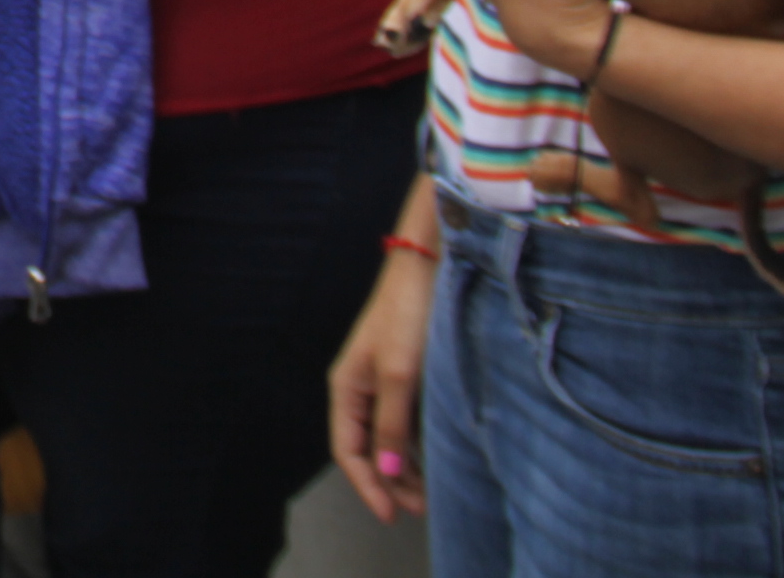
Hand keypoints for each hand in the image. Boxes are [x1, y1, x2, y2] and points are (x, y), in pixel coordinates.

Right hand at [327, 248, 437, 521]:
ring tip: (432, 491)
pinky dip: (418, 444)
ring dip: (406, 466)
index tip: (391, 516)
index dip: (367, 487)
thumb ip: (392, 427)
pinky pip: (405, 420)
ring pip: (388, 436)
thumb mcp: (400, 376)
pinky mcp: (406, 373)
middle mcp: (360, 387)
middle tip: (420, 509)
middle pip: (367, 448)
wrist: (431, 267)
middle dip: (390, 482)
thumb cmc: (408, 315)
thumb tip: (387, 475)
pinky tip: (436, 457)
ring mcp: (383, 380)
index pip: (347, 451)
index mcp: (347, 387)